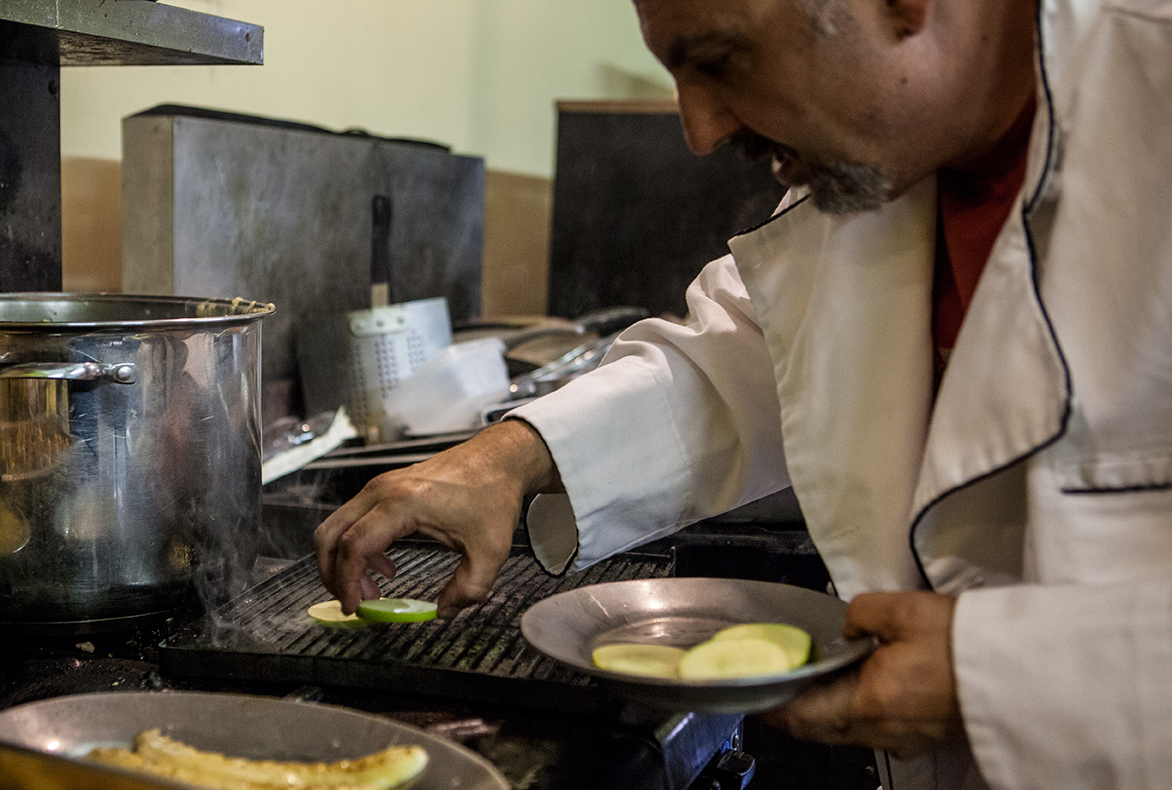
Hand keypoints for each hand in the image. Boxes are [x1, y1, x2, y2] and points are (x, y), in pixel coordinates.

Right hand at [314, 420, 559, 618]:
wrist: (500, 458)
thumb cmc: (493, 493)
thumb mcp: (489, 550)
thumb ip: (469, 589)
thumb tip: (444, 612)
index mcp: (403, 503)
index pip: (354, 546)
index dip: (347, 582)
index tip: (355, 607)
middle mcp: (384, 490)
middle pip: (331, 534)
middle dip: (333, 574)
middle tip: (353, 601)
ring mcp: (382, 485)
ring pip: (338, 525)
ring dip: (344, 561)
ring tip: (373, 588)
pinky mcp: (387, 487)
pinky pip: (355, 519)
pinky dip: (356, 545)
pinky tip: (385, 565)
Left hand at [758, 591, 964, 757]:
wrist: (1024, 673)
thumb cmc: (967, 645)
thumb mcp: (902, 611)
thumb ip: (860, 614)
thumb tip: (849, 626)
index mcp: (868, 705)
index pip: (801, 717)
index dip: (773, 708)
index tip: (755, 698)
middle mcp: (884, 732)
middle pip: (822, 730)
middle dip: (797, 712)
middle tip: (780, 692)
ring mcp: (908, 740)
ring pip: (851, 731)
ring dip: (830, 711)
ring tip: (819, 684)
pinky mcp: (928, 737)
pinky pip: (880, 729)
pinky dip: (861, 711)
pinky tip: (865, 688)